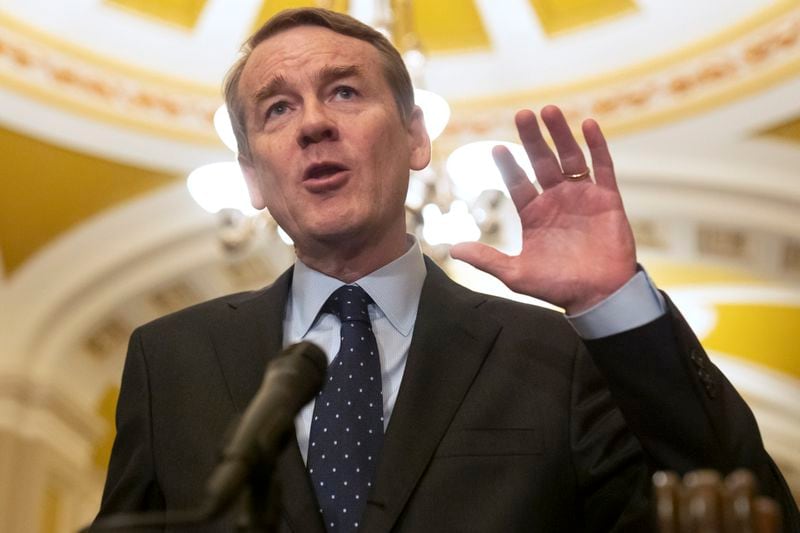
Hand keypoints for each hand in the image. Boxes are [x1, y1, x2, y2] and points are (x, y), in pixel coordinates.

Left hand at [450, 105, 636, 313]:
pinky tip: (588, 125)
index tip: (497, 149)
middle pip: (542, 161)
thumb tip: (452, 249)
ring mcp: (582, 196)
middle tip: (522, 114)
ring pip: (570, 158)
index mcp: (534, 214)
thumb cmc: (557, 287)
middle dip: (533, 138)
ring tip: (550, 111)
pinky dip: (596, 146)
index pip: (518, 182)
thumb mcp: (516, 274)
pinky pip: (602, 167)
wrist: (599, 296)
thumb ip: (487, 259)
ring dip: (561, 134)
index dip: (508, 165)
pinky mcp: (608, 199)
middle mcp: (556, 200)